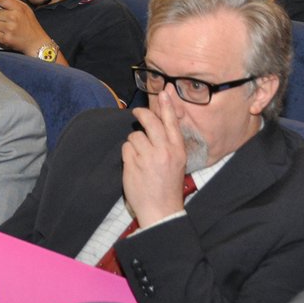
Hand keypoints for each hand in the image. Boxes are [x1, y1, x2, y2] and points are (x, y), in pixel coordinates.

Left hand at [0, 0, 54, 55]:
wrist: (37, 43)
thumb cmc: (31, 25)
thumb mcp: (25, 9)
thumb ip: (13, 0)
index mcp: (18, 8)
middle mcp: (13, 17)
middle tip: (8, 21)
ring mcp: (9, 28)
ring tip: (8, 29)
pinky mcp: (6, 39)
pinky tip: (6, 35)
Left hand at [121, 102, 191, 228]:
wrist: (161, 210)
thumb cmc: (168, 186)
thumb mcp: (176, 162)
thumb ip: (168, 144)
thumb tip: (156, 124)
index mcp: (177, 150)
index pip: (171, 122)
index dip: (167, 106)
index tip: (163, 93)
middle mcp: (164, 151)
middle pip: (150, 121)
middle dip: (142, 113)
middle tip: (137, 112)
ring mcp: (148, 157)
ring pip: (135, 135)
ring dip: (134, 143)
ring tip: (139, 157)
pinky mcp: (133, 164)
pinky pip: (126, 148)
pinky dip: (127, 153)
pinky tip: (133, 165)